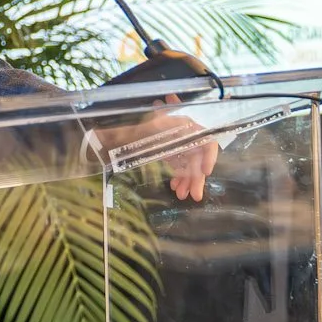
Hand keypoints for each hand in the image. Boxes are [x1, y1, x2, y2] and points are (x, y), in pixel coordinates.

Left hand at [86, 98, 220, 201]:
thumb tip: (188, 143)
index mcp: (183, 125)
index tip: (205, 173)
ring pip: (189, 165)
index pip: (206, 141)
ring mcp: (176, 144)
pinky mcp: (168, 152)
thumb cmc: (132, 126)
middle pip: (197, 158)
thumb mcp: (152, 126)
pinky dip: (179, 177)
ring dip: (188, 180)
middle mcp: (183, 134)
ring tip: (181, 196)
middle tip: (193, 196)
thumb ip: (171, 140)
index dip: (209, 157)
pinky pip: (179, 166)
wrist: (112, 132)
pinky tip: (175, 187)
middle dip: (196, 177)